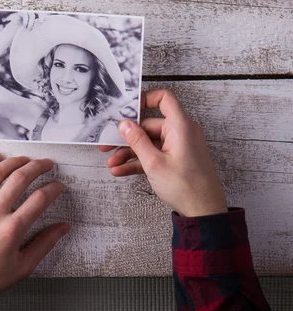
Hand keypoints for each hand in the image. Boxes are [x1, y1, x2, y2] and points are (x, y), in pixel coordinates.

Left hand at [0, 153, 69, 292]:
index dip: (53, 189)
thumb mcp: (22, 267)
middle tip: (46, 163)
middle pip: (20, 179)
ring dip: (14, 161)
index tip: (58, 186)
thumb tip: (64, 227)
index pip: (39, 199)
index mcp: (11, 230)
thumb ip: (44, 243)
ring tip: (25, 158)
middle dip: (37, 167)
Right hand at [99, 89, 227, 216]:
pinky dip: (138, 161)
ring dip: (129, 152)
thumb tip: (124, 124)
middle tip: (108, 143)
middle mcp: (180, 133)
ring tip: (112, 162)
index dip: (145, 99)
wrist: (204, 211)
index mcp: (180, 126)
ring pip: (148, 142)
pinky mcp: (175, 159)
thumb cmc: (186, 186)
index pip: (164, 99)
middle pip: (149, 125)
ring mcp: (177, 147)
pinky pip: (153, 154)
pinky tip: (121, 170)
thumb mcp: (154, 163)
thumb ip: (137, 141)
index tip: (127, 108)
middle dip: (127, 137)